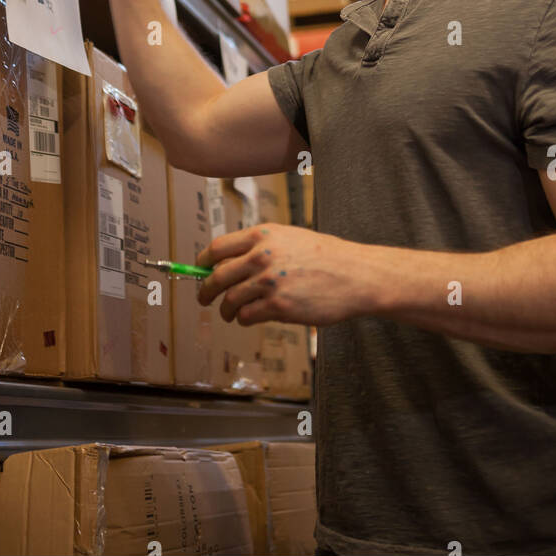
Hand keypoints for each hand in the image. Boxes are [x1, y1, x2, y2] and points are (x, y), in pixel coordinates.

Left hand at [195, 223, 367, 325]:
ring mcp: (268, 281)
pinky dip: (244, 320)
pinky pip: (246, 316)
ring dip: (226, 310)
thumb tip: (231, 262)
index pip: (218, 247)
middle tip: (204, 298)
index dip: (202, 262)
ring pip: (229, 300)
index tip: (199, 270)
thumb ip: (262, 247)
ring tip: (230, 314)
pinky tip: (251, 318)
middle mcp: (261, 256)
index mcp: (263, 235)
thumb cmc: (327, 257)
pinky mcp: (278, 306)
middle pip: (217, 276)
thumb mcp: (291, 238)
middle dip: (206, 291)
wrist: (355, 275)